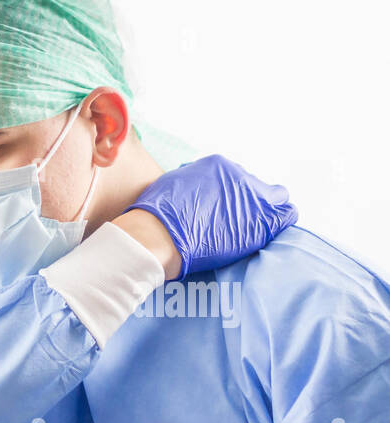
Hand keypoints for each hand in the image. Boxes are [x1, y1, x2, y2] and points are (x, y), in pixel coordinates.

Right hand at [124, 154, 297, 280]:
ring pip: (279, 198)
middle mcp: (240, 176)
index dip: (229, 195)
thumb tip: (193, 190)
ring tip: (255, 226)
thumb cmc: (157, 214)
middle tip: (236, 220)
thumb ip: (190, 183)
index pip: (235, 177)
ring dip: (269, 210)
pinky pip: (286, 216)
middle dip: (250, 201)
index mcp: (218, 165)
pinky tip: (267, 232)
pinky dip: (279, 222)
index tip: (220, 209)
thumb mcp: (171, 185)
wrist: (160, 235)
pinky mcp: (262, 222)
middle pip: (257, 186)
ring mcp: (253, 198)